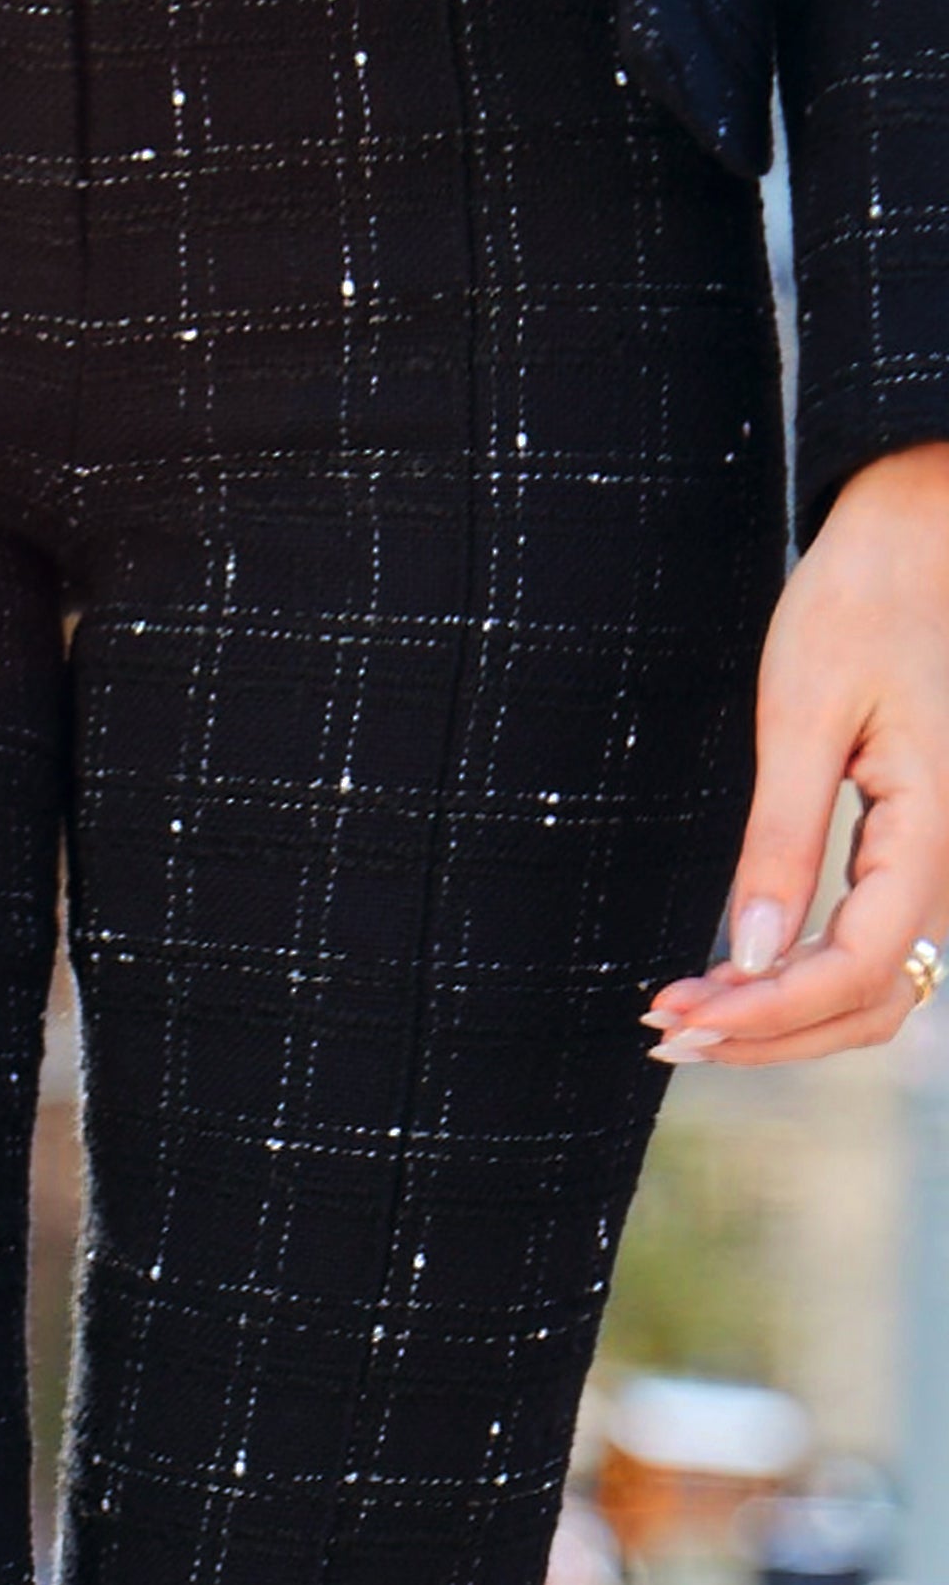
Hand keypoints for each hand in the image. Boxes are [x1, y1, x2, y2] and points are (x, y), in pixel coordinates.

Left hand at [641, 437, 948, 1065]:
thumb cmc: (854, 611)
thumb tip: (752, 951)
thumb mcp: (802, 716)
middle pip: (873, 1001)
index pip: (862, 966)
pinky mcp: (910, 857)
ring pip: (878, 990)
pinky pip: (871, 953)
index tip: (679, 1010)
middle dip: (771, 1033)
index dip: (772, 1009)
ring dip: (786, 1022)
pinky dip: (803, 985)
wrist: (906, 552)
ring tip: (686, 1018)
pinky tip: (732, 980)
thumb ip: (782, 837)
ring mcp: (935, 865)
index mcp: (933, 828)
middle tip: (662, 1028)